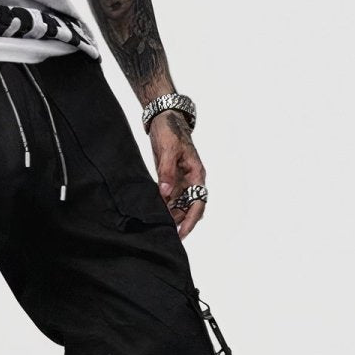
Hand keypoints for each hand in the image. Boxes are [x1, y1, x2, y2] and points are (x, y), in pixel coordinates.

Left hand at [149, 110, 206, 239]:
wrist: (163, 119)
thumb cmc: (170, 131)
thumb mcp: (168, 150)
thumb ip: (167, 172)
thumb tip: (165, 194)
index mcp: (196, 174)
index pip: (198, 202)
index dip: (191, 220)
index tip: (182, 233)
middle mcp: (191, 180)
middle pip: (190, 207)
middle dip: (180, 222)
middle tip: (167, 235)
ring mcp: (181, 180)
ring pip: (180, 204)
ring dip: (172, 215)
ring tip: (160, 227)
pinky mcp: (170, 179)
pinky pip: (169, 198)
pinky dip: (164, 206)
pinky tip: (155, 213)